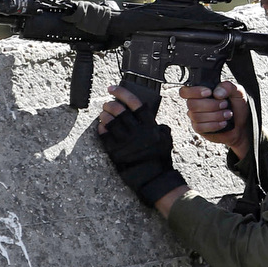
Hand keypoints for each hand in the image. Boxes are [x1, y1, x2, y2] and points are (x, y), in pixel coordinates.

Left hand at [96, 86, 186, 207]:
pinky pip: (104, 135)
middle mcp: (137, 132)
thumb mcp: (166, 140)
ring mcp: (125, 142)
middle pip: (119, 110)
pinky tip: (102, 126)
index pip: (135, 103)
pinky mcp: (115, 152)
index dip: (122, 93)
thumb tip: (153, 118)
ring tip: (104, 114)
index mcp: (150, 126)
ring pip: (110, 121)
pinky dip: (101, 128)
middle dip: (110, 104)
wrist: (152, 178)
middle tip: (107, 104)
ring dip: (104, 115)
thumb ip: (160, 127)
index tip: (113, 88)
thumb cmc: (159, 159)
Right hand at [179, 82, 249, 158]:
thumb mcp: (237, 92)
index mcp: (200, 93)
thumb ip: (228, 87)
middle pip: (191, 104)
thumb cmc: (237, 107)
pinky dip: (214, 125)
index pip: (185, 91)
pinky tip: (223, 123)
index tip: (208, 92)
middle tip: (225, 104)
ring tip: (228, 114)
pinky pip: (200, 127)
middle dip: (211, 105)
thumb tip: (216, 93)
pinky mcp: (199, 129)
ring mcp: (195, 117)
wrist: (241, 125)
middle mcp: (195, 104)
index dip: (194, 92)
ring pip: (196, 116)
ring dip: (215, 115)